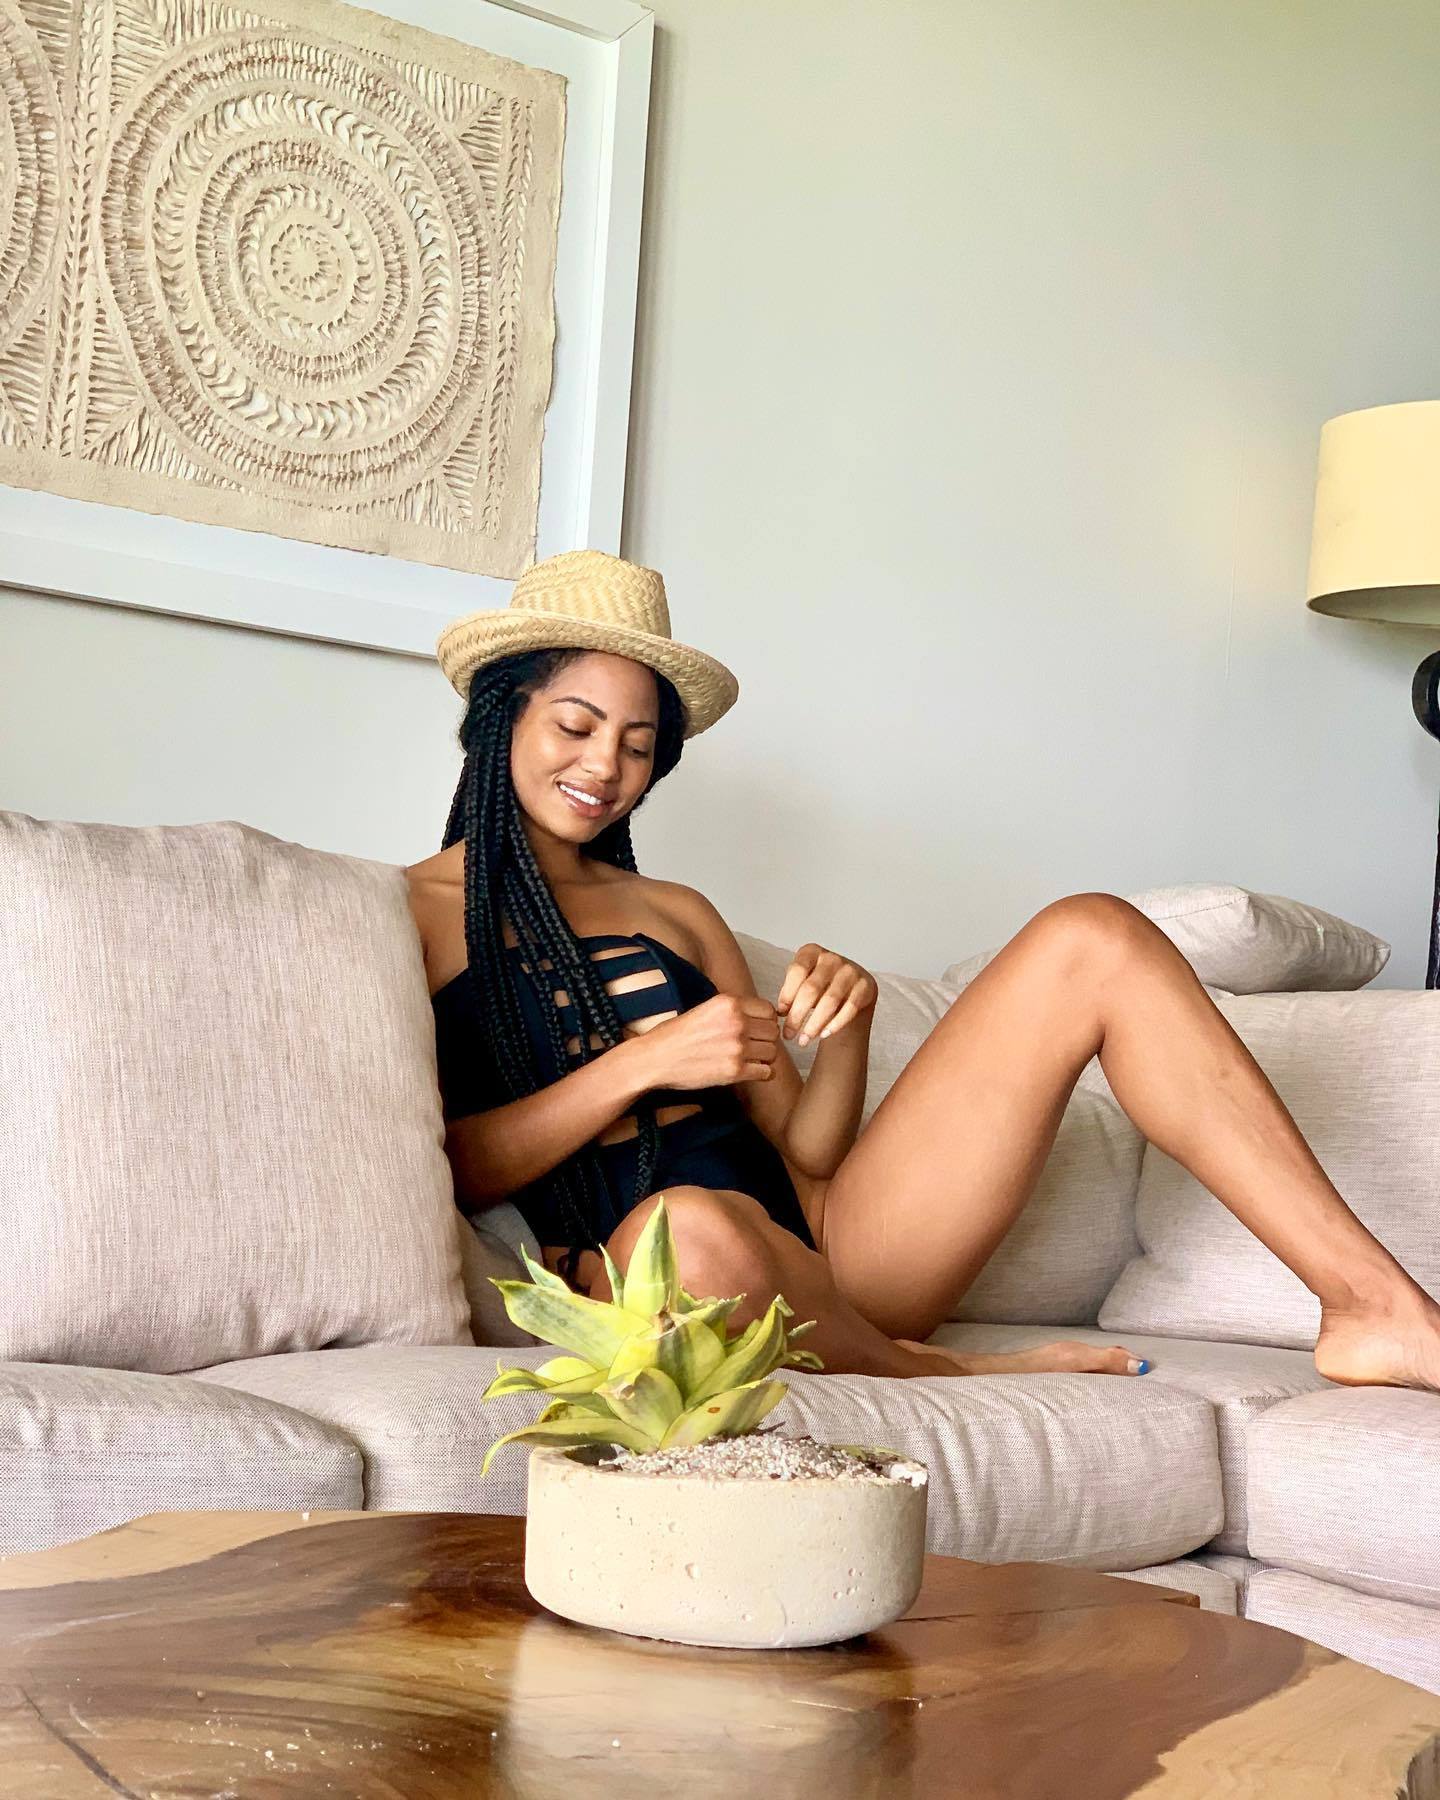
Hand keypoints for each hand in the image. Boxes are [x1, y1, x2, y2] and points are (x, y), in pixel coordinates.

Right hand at [634, 992, 779, 1091]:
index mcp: (729, 1002)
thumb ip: (732, 1010)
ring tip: (748, 1060)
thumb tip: (759, 1017)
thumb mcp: (705, 1009)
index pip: (769, 1011)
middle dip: (765, 1040)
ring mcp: (737, 1047)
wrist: (655, 1058)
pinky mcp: (734, 1070)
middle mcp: (736, 1022)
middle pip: (773, 1032)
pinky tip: (748, 1072)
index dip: (765, 1022)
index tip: (757, 1030)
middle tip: (752, 1047)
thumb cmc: (676, 1034)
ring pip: (772, 1052)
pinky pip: (766, 1072)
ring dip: (763, 1058)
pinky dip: (760, 1074)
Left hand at [776, 943, 876, 1046]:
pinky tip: (823, 1035)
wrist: (851, 989)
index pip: (797, 972)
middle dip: (797, 1016)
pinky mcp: (865, 986)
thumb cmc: (820, 987)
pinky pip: (849, 1009)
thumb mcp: (801, 983)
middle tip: (789, 1034)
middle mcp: (832, 958)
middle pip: (811, 989)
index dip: (786, 995)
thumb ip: (790, 993)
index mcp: (812, 952)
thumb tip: (780, 1013)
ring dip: (814, 1025)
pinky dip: (835, 1024)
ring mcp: (851, 971)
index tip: (780, 1015)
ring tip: (804, 1040)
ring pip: (829, 1001)